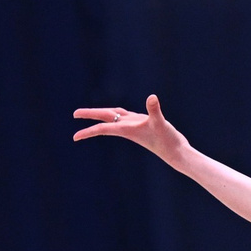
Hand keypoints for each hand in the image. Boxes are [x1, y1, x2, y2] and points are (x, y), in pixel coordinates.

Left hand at [74, 94, 192, 167]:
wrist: (176, 153)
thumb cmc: (167, 140)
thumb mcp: (160, 123)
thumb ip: (154, 110)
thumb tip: (152, 98)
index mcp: (126, 129)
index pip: (103, 128)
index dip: (88, 130)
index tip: (74, 137)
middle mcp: (128, 128)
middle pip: (105, 119)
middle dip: (90, 115)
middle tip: (74, 114)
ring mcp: (135, 126)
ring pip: (114, 118)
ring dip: (102, 114)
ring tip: (90, 113)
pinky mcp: (143, 125)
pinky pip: (125, 117)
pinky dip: (119, 113)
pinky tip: (119, 113)